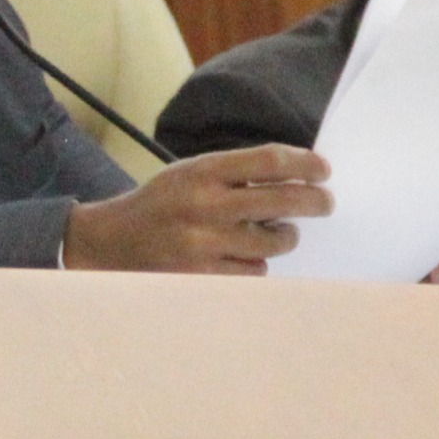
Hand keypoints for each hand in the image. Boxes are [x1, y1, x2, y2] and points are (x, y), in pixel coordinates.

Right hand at [63, 145, 329, 274]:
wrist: (112, 242)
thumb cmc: (162, 203)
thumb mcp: (191, 172)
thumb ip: (236, 173)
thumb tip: (297, 178)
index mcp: (203, 171)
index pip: (270, 161)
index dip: (306, 165)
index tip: (324, 171)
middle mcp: (206, 205)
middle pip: (283, 201)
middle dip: (315, 202)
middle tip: (326, 203)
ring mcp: (205, 244)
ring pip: (274, 242)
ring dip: (285, 237)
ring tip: (280, 232)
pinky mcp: (203, 276)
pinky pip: (254, 271)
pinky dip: (257, 263)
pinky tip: (243, 255)